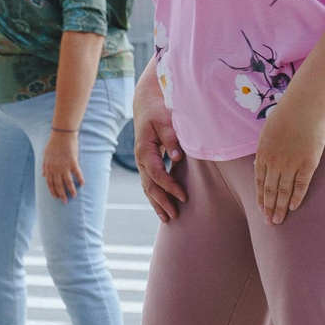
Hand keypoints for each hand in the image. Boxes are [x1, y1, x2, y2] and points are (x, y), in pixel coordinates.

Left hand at [41, 127, 83, 200]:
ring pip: (68, 182)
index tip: (56, 197)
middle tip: (64, 201)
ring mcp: (64, 166)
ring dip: (71, 190)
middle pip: (58, 185)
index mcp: (49, 168)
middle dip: (61, 194)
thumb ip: (44, 166)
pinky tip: (82, 184)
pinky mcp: (73, 162)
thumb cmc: (53, 144)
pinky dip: (80, 179)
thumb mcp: (45, 155)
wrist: (61, 135)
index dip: (53, 191)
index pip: (50, 183)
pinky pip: (77, 173)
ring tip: (74, 196)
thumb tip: (43, 175)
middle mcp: (56, 169)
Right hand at [134, 100, 186, 222]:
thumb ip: (171, 139)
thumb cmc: (159, 112)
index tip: (184, 196)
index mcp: (145, 150)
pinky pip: (149, 184)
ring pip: (147, 188)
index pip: (157, 174)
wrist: (146, 105)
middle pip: (150, 186)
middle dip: (162, 201)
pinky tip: (162, 207)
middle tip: (176, 215)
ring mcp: (141, 163)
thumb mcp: (166, 121)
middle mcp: (141, 159)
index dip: (170, 187)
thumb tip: (177, 157)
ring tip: (168, 218)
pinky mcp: (146, 164)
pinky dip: (155, 197)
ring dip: (157, 203)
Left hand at [252, 91, 324, 224]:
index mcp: (263, 153)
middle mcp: (275, 161)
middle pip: (270, 191)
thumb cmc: (286, 114)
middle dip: (269, 208)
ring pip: (284, 191)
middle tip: (269, 222)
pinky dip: (297, 198)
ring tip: (279, 220)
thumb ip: (264, 150)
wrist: (305, 104)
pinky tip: (293, 207)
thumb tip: (259, 166)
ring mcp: (291, 163)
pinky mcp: (308, 163)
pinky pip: (301, 185)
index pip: (259, 182)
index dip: (260, 199)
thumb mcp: (267, 132)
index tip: (261, 211)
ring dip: (280, 208)